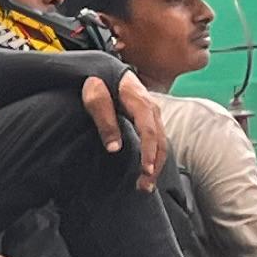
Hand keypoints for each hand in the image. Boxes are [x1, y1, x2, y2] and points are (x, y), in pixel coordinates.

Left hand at [79, 69, 164, 188]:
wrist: (103, 69)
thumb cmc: (97, 81)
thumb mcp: (94, 97)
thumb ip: (105, 120)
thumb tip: (114, 148)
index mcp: (140, 101)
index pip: (149, 131)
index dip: (149, 152)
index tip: (145, 171)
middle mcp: (152, 109)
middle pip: (161, 141)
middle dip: (155, 166)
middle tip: (144, 187)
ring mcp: (153, 114)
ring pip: (162, 143)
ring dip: (156, 165)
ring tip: (145, 186)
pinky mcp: (149, 120)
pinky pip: (157, 141)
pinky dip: (154, 158)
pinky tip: (147, 172)